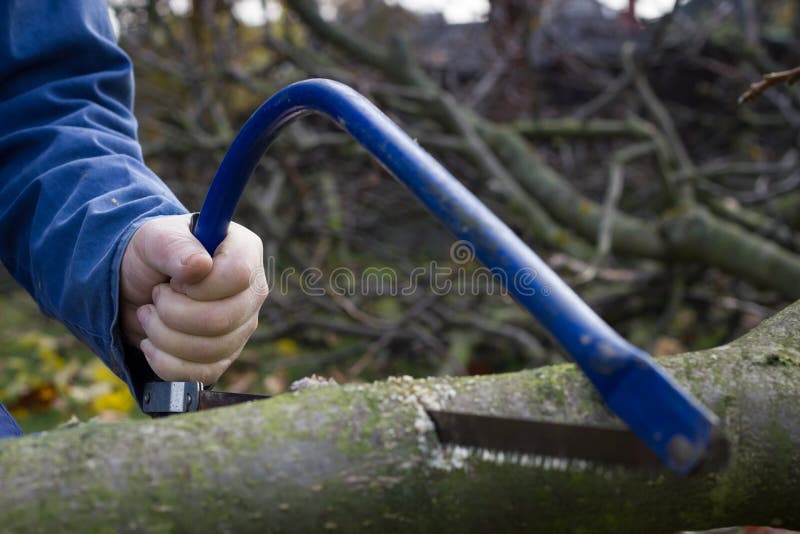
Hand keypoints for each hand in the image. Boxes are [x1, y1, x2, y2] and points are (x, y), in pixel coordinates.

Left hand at [119, 214, 266, 383]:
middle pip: (222, 319)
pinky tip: (151, 343)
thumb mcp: (154, 239)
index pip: (238, 275)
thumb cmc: (151, 254)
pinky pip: (202, 373)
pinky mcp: (226, 356)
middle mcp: (252, 291)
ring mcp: (243, 326)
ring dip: (163, 336)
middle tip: (155, 296)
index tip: (174, 280)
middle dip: (173, 313)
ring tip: (149, 314)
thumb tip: (200, 265)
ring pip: (211, 349)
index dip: (200, 285)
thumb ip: (175, 246)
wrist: (136, 286)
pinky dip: (165, 362)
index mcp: (244, 252)